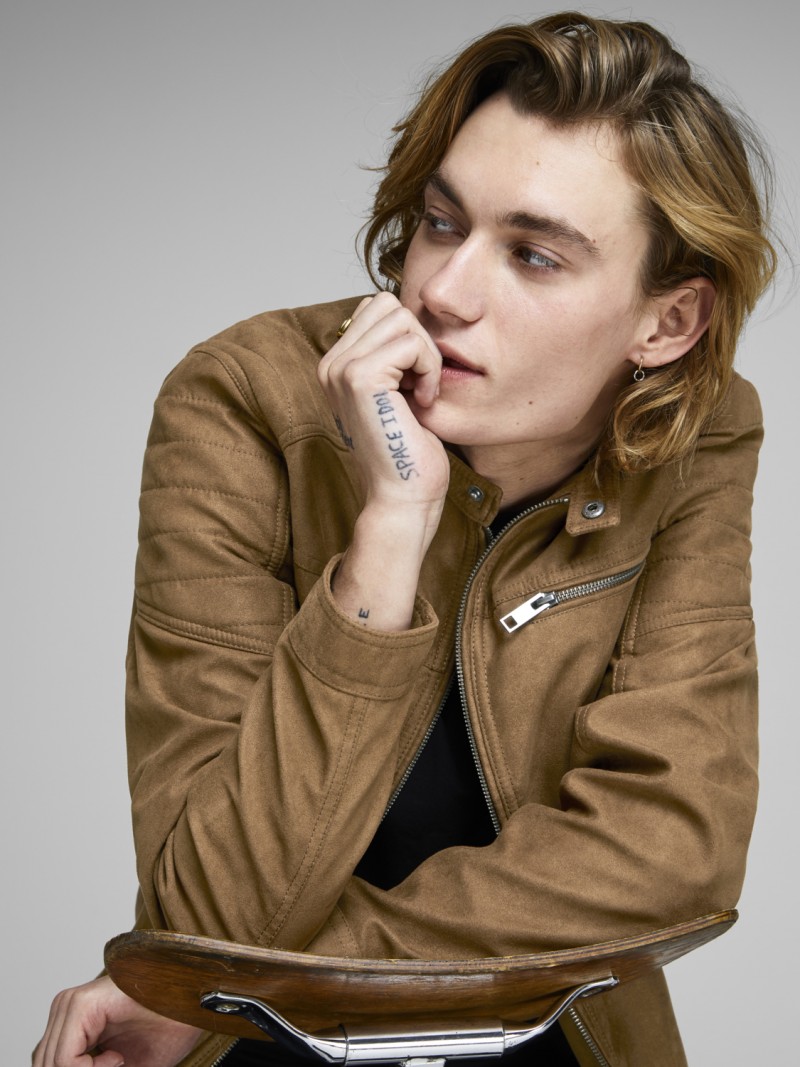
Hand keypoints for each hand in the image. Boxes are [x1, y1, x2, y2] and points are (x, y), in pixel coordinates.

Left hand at [32, 975, 201, 1066]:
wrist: (197, 999)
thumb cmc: (167, 1026)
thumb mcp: (118, 1065)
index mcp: (71, 1019)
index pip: (48, 1064)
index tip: (118, 1064)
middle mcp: (65, 1006)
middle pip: (46, 1064)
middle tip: (119, 1064)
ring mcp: (71, 1002)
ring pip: (52, 1065)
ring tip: (118, 1061)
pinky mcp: (81, 1003)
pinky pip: (64, 1059)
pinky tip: (117, 1058)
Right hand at [319, 292, 449, 511]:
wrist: (403, 496)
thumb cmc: (409, 452)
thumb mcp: (398, 392)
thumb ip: (394, 353)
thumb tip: (410, 314)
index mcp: (335, 366)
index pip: (377, 308)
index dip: (408, 337)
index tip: (413, 382)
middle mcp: (331, 364)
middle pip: (387, 304)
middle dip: (418, 339)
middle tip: (421, 384)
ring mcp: (341, 369)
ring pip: (401, 317)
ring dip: (426, 354)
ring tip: (421, 393)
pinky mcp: (360, 377)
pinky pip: (411, 342)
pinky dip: (429, 369)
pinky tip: (423, 403)